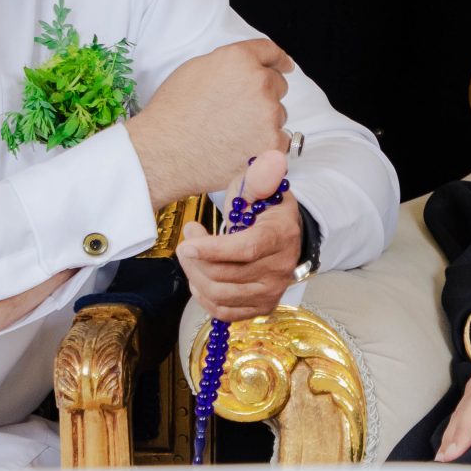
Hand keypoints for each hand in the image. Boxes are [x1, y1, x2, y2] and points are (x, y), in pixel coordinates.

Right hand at [124, 38, 291, 208]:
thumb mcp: (195, 70)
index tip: (284, 66)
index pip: (270, 52)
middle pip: (277, 84)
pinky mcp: (273, 144)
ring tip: (231, 133)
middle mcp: (259, 82)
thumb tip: (248, 67)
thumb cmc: (172, 113)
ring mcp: (269, 114)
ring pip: (279, 114)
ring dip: (264, 120)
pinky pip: (280, 140)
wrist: (163, 153)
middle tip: (237, 111)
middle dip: (264, 94)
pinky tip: (240, 148)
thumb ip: (229, 65)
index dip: (279, 60)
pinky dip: (266, 145)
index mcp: (239, 59)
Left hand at [179, 150, 301, 322]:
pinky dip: (205, 297)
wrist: (282, 234)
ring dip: (196, 276)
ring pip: (221, 294)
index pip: (246, 249)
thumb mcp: (260, 187)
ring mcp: (273, 290)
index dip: (213, 249)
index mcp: (281, 234)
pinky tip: (201, 278)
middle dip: (196, 259)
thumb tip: (273, 158)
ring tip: (193, 255)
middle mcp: (281, 267)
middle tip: (188, 238)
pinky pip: (225, 312)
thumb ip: (261, 175)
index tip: (188, 242)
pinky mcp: (263, 306)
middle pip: (226, 275)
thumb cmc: (263, 209)